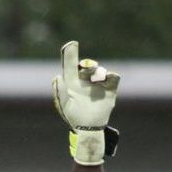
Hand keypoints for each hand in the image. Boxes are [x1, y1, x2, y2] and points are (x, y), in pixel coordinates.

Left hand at [52, 41, 119, 164]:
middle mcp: (85, 80)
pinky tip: (107, 79)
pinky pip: (114, 77)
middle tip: (88, 67)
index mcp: (72, 81)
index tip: (71, 44)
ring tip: (98, 79)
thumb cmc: (74, 116)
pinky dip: (111, 76)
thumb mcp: (65, 105)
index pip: (71, 64)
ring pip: (100, 71)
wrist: (89, 128)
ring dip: (99, 72)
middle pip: (87, 65)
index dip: (70, 53)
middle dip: (88, 65)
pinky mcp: (110, 89)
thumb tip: (56, 76)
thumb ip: (60, 91)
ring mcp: (98, 84)